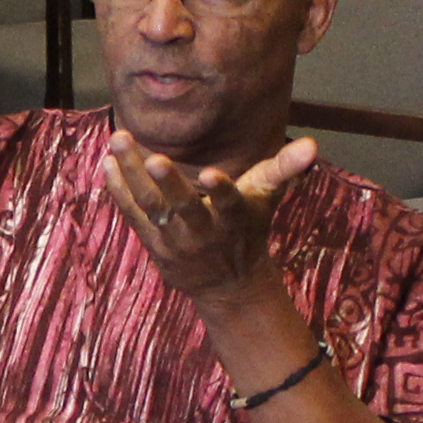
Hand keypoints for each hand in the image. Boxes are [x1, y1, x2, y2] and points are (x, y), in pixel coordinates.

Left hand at [100, 131, 313, 305]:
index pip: (230, 206)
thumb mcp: (267, 199)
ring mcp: (176, 241)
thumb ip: (285, 168)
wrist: (227, 283)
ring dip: (132, 175)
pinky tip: (109, 163)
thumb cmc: (248, 228)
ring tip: (118, 139)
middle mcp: (204, 232)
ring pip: (152, 207)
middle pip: (184, 208)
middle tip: (153, 158)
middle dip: (168, 184)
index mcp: (235, 220)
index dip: (221, 192)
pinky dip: (119, 191)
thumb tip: (314, 144)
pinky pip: (134, 216)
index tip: (210, 174)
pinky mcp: (154, 243)